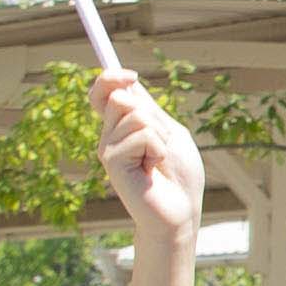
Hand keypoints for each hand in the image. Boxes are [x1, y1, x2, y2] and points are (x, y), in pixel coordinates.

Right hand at [93, 71, 204, 243]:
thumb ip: (149, 110)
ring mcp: (108, 148)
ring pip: (136, 115)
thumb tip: (126, 82)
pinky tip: (154, 169)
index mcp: (122, 127)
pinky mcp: (111, 162)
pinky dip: (159, 150)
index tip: (131, 74)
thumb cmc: (179, 174)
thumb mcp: (170, 133)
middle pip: (121, 98)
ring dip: (160, 135)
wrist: (181, 210)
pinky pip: (143, 135)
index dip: (110, 78)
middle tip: (162, 143)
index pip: (104, 93)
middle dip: (153, 116)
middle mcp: (109, 135)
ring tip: (159, 159)